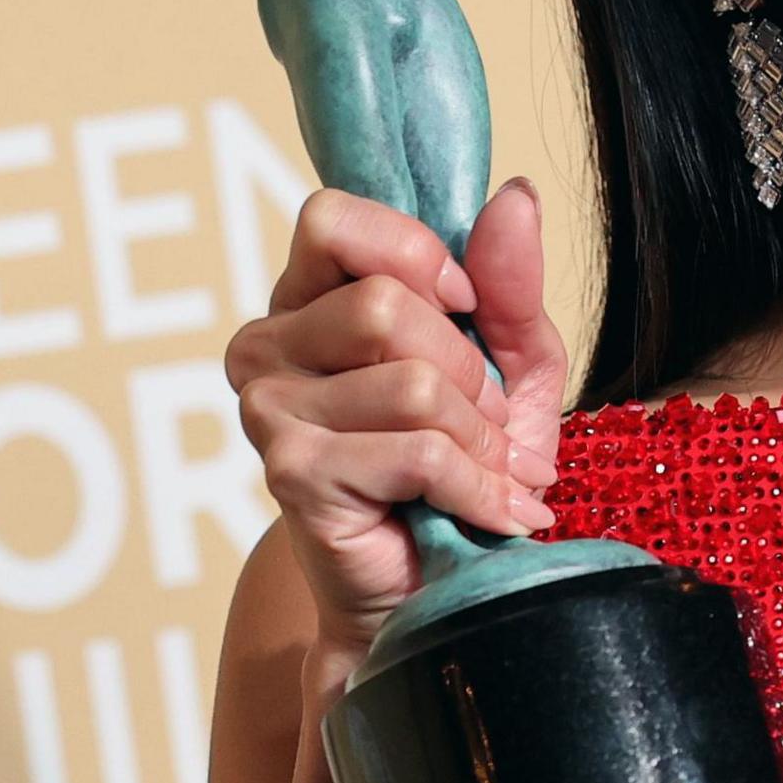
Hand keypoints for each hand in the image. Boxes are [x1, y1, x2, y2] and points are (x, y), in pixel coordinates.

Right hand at [223, 183, 569, 655]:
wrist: (434, 587)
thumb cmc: (460, 467)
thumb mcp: (508, 363)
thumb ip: (507, 283)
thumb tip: (515, 195)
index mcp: (307, 298)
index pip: (331, 220)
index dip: (414, 255)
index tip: (463, 307)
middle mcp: (268, 345)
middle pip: (384, 305)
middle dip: (468, 373)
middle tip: (485, 425)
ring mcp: (268, 410)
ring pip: (411, 383)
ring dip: (479, 440)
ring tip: (486, 473)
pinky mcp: (291, 473)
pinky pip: (418, 453)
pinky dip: (478, 487)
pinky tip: (490, 512)